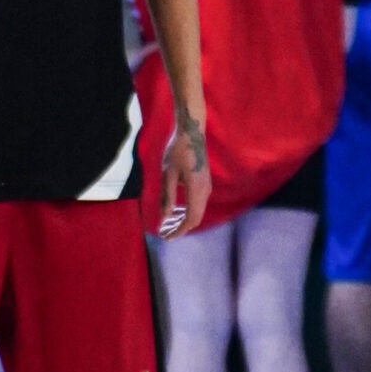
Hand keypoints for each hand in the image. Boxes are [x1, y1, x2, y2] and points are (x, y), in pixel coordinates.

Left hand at [158, 117, 209, 236]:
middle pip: (195, 218)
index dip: (179, 230)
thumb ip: (167, 196)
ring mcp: (206, 188)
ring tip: (167, 225)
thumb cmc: (177, 151)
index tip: (165, 237)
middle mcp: (205, 192)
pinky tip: (175, 211)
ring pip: (197, 212)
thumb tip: (165, 217)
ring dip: (183, 220)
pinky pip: (197, 204)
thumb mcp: (168, 174)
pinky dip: (186, 212)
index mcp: (196, 190)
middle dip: (180, 228)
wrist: (192, 134)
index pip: (191, 218)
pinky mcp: (204, 184)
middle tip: (164, 234)